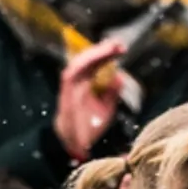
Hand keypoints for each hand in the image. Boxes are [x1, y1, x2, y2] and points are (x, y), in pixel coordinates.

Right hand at [51, 38, 128, 160]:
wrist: (75, 144)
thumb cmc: (89, 127)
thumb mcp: (106, 107)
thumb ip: (113, 92)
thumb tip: (121, 76)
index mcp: (86, 83)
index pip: (97, 63)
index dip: (108, 54)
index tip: (122, 49)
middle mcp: (78, 81)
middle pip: (89, 59)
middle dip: (103, 49)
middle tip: (118, 44)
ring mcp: (70, 86)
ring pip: (80, 62)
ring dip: (94, 54)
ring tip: (109, 48)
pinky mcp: (65, 92)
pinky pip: (71, 74)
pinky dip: (82, 64)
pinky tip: (93, 58)